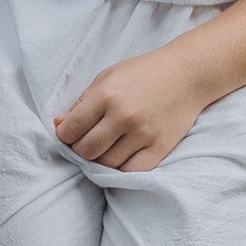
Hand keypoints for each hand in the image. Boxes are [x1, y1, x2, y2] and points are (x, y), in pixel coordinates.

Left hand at [55, 48, 209, 172]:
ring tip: (105, 147)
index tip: (68, 134)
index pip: (71, 129)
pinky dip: (123, 168)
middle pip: (87, 151)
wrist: (187, 74)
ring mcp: (144, 134)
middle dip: (80, 149)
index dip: (64, 135)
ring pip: (108, 164)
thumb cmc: (142, 73)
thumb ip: (82, 103)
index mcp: (106, 95)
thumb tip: (59, 126)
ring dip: (101, 159)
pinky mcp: (161, 147)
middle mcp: (124, 116)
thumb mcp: (107, 78)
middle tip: (86, 142)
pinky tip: (121, 156)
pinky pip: (133, 171)